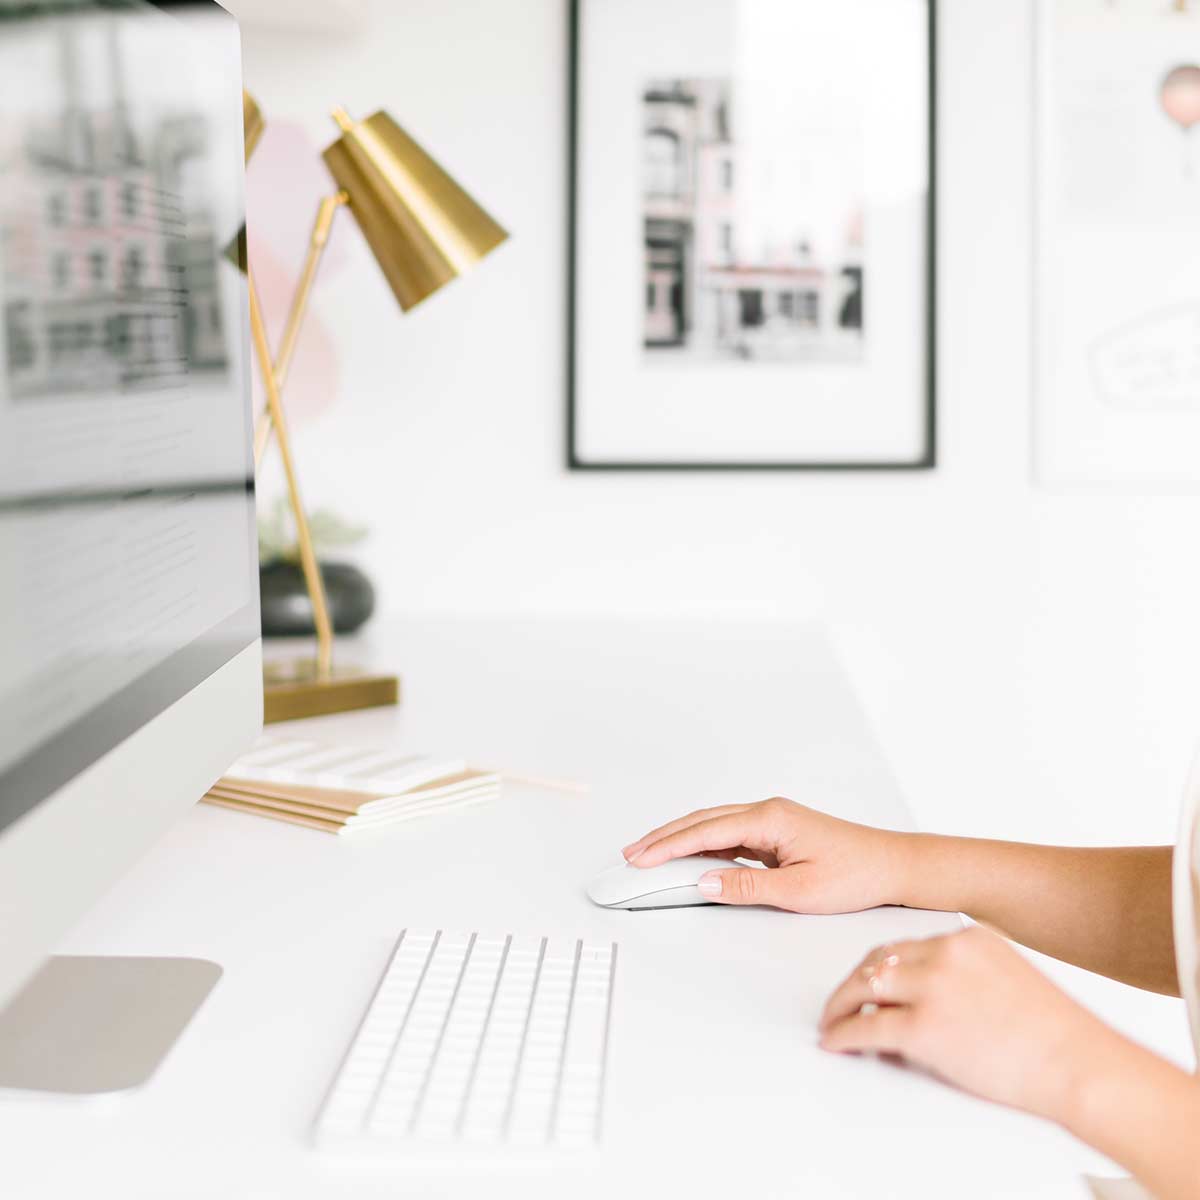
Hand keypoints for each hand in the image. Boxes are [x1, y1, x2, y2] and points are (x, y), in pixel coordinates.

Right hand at [621, 798, 913, 912]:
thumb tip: (703, 883)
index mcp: (769, 819)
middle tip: (631, 854)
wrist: (893, 865)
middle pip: (702, 821)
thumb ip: (747, 886)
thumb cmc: (856, 875)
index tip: (639, 859)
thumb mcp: (798, 891)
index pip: (705, 831)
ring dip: (680, 838)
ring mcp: (771, 820)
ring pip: (713, 825)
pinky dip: (703, 844)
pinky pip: (730, 834)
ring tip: (650, 854)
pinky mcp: (777, 831)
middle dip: (663, 837)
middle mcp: (767, 811)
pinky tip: (690, 857)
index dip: (667, 846)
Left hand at [819, 925, 1114, 1120]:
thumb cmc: (1056, 1035)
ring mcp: (933, 987)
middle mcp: (946, 953)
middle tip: (840, 1001)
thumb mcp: (1008, 978)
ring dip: (842, 1005)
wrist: (1081, 1065)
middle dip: (854, 982)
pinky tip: (836, 1041)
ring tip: (833, 1020)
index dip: (882, 968)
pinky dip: (843, 1034)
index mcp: (967, 938)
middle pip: (879, 960)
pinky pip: (867, 1027)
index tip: (869, 981)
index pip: (906, 946)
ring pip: (865, 986)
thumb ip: (966, 977)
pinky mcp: (923, 1027)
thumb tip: (925, 997)